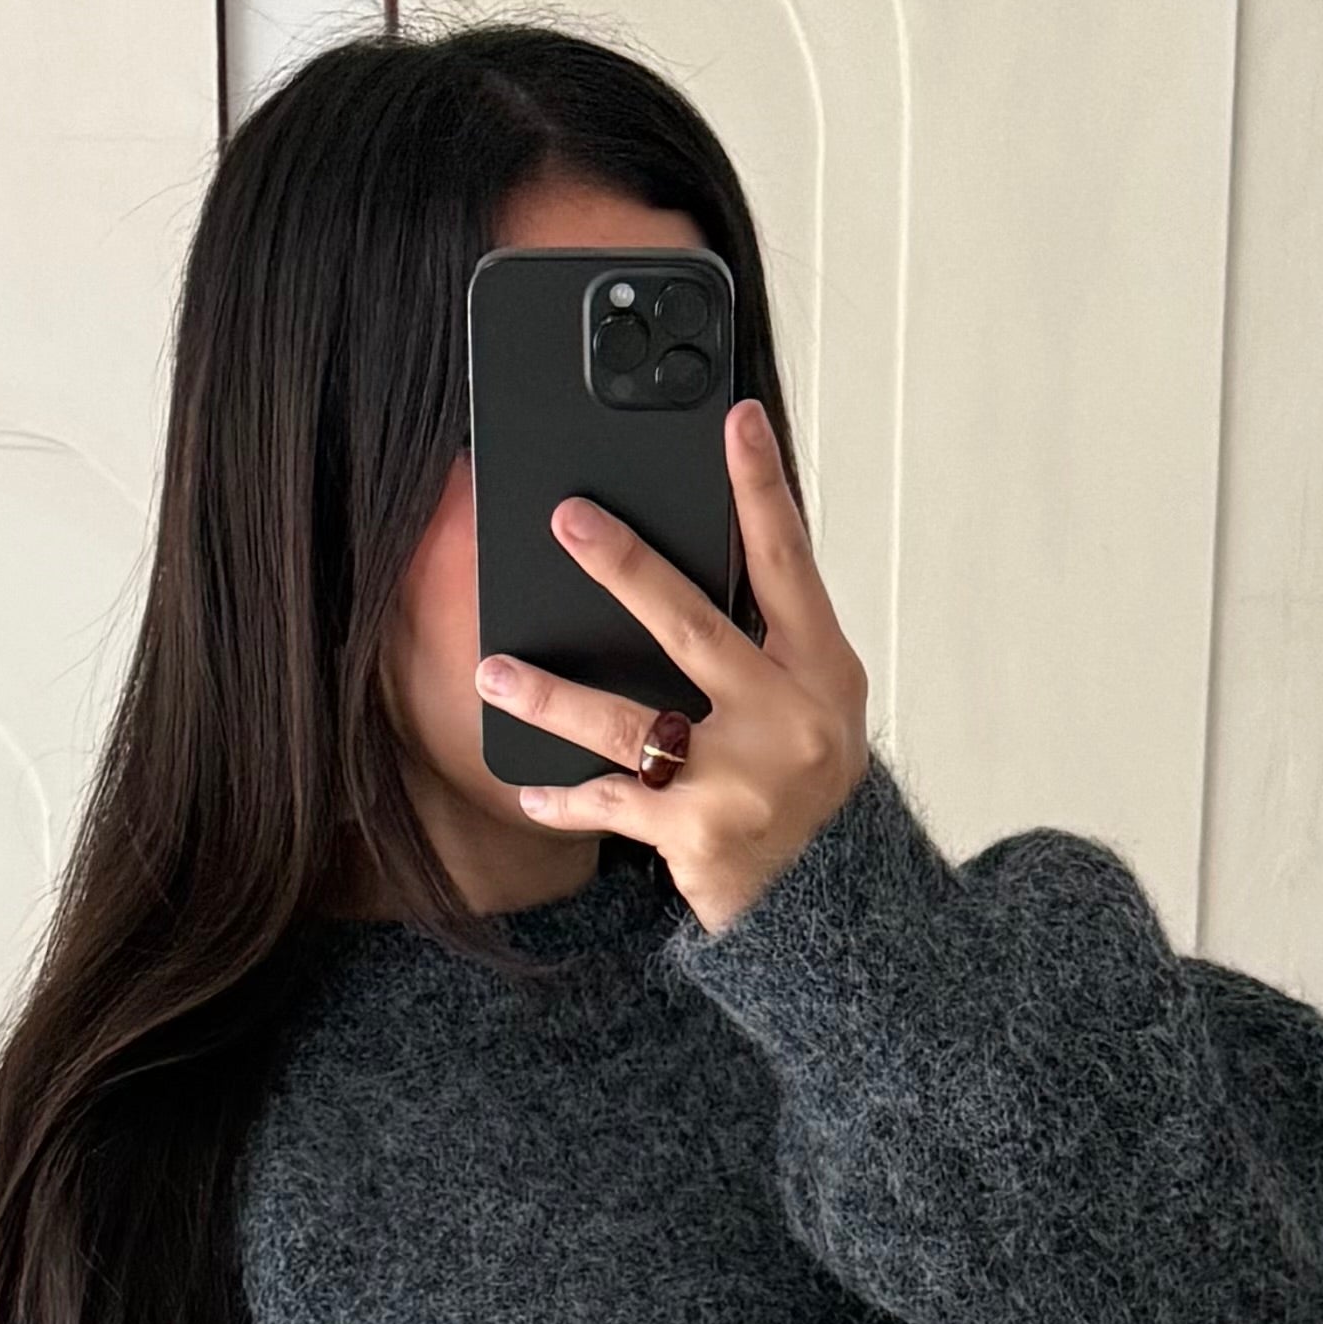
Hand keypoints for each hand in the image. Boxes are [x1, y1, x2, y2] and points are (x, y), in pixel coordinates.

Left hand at [476, 394, 870, 933]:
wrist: (829, 904)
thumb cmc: (806, 784)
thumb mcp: (813, 703)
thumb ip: (766, 640)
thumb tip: (678, 562)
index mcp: (823, 670)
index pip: (788, 562)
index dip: (762, 487)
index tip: (735, 419)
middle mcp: (790, 720)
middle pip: (692, 626)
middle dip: (625, 567)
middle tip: (567, 519)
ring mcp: (743, 780)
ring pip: (628, 723)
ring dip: (552, 695)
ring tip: (493, 671)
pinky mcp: (698, 834)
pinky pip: (613, 804)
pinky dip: (566, 799)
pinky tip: (527, 788)